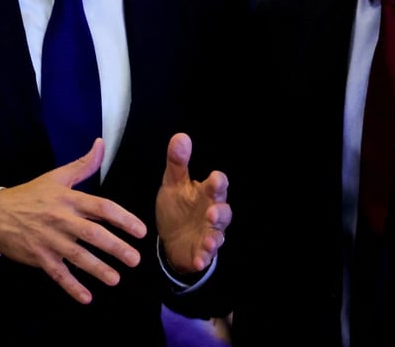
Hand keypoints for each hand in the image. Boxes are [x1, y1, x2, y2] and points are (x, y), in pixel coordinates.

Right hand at [0, 138, 146, 303]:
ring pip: (77, 256)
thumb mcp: (56, 177)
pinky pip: (58, 274)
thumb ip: (83, 164)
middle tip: (135, 259)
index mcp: (68, 199)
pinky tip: (87, 298)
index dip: (122, 218)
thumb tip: (101, 144)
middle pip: (92, 234)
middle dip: (115, 247)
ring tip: (116, 279)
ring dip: (98, 269)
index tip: (141, 231)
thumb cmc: (30, 195)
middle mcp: (61, 220)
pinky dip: (72, 287)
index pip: (101, 207)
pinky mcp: (40, 257)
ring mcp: (50, 240)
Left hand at [155, 132, 230, 274]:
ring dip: (213, 238)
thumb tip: (180, 136)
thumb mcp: (173, 182)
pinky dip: (203, 258)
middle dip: (220, 212)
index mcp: (206, 194)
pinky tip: (198, 259)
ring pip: (217, 236)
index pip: (218, 186)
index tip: (214, 179)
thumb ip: (177, 162)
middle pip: (223, 212)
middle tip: (211, 212)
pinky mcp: (200, 252)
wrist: (170, 237)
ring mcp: (208, 234)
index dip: (218, 183)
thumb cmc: (178, 206)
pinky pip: (205, 256)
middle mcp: (211, 214)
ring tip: (207, 239)